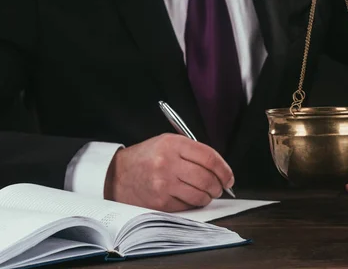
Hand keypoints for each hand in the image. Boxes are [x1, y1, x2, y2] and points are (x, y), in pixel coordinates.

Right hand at [104, 133, 233, 211]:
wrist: (117, 174)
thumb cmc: (147, 157)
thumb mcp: (168, 142)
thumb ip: (193, 151)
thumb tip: (220, 168)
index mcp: (173, 144)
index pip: (210, 158)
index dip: (225, 170)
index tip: (229, 177)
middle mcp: (168, 163)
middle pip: (207, 178)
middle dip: (219, 186)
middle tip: (220, 188)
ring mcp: (163, 184)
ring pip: (200, 195)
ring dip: (209, 197)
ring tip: (207, 193)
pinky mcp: (159, 201)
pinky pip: (187, 206)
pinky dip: (193, 204)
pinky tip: (191, 198)